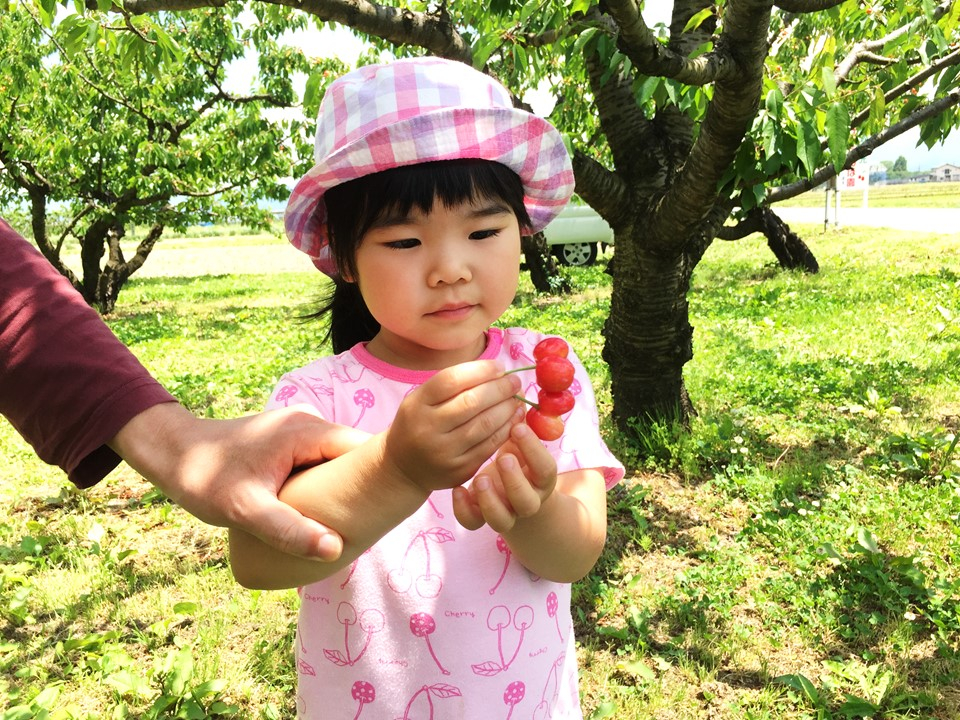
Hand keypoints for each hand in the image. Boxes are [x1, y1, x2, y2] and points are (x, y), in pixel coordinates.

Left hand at [109, 402, 369, 560]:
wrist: (170, 452)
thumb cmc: (204, 480)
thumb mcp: (245, 510)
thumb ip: (289, 529)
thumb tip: (335, 549)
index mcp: (306, 430)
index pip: (363, 449)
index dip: (380, 477)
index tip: (389, 509)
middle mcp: (309, 422)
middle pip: (354, 455)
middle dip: (364, 486)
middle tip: (372, 524)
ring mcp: (300, 428)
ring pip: (338, 459)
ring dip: (345, 486)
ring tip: (353, 520)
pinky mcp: (290, 439)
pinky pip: (322, 460)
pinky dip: (328, 482)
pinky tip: (325, 509)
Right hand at [385, 360, 522, 492]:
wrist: (403, 468)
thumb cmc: (420, 423)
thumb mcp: (422, 400)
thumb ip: (452, 385)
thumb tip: (494, 370)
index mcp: (417, 404)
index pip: (452, 380)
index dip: (480, 370)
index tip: (499, 366)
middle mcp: (428, 428)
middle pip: (471, 402)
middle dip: (500, 389)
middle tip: (515, 382)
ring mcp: (444, 452)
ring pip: (485, 425)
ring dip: (507, 409)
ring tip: (517, 399)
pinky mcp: (460, 469)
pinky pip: (490, 446)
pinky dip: (506, 430)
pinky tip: (514, 419)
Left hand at [452, 422, 557, 532]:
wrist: (508, 490)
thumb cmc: (515, 455)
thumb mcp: (521, 442)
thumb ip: (520, 425)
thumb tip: (513, 389)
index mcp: (541, 478)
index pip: (545, 469)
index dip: (534, 449)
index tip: (518, 427)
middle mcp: (526, 500)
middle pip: (526, 502)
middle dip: (514, 479)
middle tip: (502, 457)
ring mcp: (504, 513)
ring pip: (501, 520)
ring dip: (491, 499)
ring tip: (480, 477)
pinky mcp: (481, 518)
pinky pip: (473, 523)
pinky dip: (464, 509)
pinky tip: (457, 489)